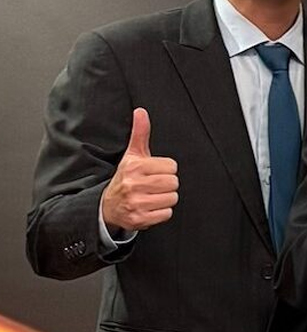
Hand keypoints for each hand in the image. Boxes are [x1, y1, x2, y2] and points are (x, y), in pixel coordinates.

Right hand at [100, 108, 177, 233]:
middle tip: (153, 185)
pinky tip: (150, 207)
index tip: (154, 172)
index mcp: (134, 167)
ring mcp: (136, 203)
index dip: (165, 169)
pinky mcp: (139, 219)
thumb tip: (141, 112)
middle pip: (173, 182)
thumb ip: (140, 133)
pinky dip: (161, 212)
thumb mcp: (132, 155)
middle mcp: (133, 185)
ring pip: (172, 198)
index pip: (171, 166)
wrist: (108, 206)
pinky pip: (166, 214)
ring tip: (151, 195)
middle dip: (166, 184)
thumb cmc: (126, 178)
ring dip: (165, 198)